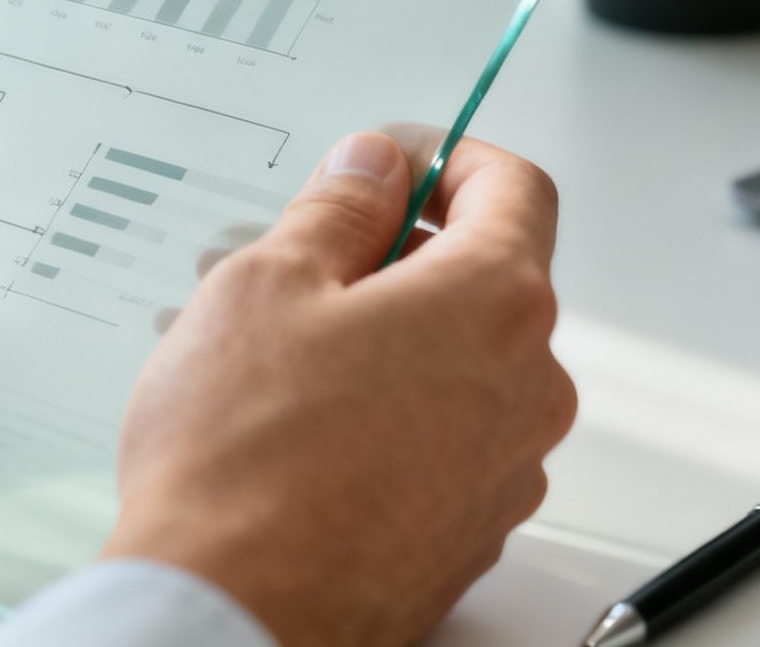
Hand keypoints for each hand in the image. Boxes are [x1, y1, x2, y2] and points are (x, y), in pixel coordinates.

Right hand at [103, 125, 575, 646]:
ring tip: (279, 360)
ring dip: (389, 342)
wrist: (232, 612)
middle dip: (400, 258)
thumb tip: (374, 168)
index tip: (396, 164)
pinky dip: (391, 417)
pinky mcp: (470, 534)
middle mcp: (527, 387)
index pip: (514, 188)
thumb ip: (338, 208)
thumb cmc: (243, 458)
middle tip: (306, 266)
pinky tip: (301, 432)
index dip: (449, 158)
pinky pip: (445, 442)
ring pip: (460, 366)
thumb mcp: (267, 283)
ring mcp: (506, 471)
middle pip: (486, 281)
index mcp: (493, 302)